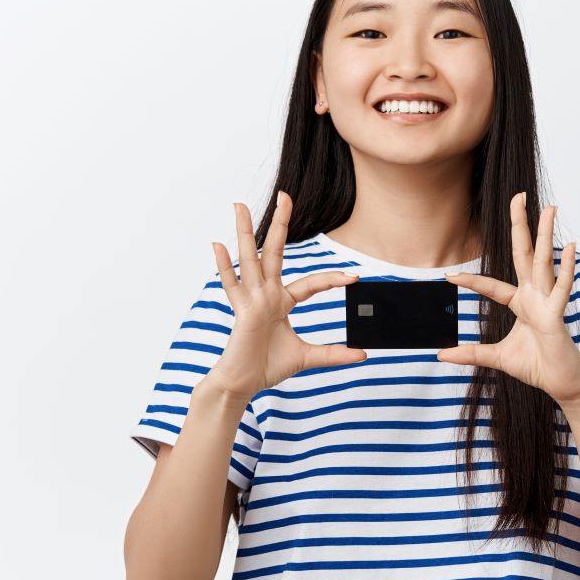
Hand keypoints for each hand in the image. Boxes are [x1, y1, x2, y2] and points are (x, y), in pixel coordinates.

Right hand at [202, 191, 366, 402]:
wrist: (242, 384)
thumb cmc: (266, 367)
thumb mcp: (306, 357)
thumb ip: (333, 354)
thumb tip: (362, 355)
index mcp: (280, 302)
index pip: (310, 283)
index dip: (332, 279)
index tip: (354, 277)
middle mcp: (265, 295)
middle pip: (274, 252)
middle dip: (281, 224)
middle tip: (284, 195)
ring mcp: (251, 300)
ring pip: (249, 259)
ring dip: (245, 232)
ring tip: (240, 206)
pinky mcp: (241, 311)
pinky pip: (231, 285)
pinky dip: (223, 266)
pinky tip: (217, 245)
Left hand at [436, 192, 579, 406]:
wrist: (563, 384)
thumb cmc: (537, 367)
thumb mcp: (497, 358)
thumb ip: (471, 354)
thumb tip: (441, 354)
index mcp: (521, 304)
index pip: (493, 286)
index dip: (472, 281)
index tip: (450, 276)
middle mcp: (535, 297)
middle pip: (524, 255)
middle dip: (521, 225)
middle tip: (519, 196)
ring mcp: (547, 303)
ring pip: (544, 262)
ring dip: (546, 234)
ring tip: (549, 208)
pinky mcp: (558, 316)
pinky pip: (561, 289)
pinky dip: (566, 269)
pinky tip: (569, 247)